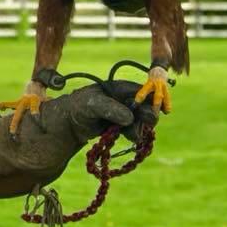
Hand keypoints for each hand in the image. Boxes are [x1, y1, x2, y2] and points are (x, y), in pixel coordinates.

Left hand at [40, 81, 156, 144]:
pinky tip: (131, 138)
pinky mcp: (118, 125)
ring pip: (139, 119)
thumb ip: (111, 109)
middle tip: (147, 126)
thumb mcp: (92, 105)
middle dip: (147, 116)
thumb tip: (130, 117)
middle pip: (144, 106)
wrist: (67, 124)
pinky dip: (134, 133)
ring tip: (133, 136)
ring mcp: (121, 112)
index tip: (160, 111)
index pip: (141, 91)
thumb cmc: (78, 108)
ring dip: (140, 127)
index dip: (153, 99)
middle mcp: (122, 99)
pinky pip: (132, 128)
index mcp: (118, 88)